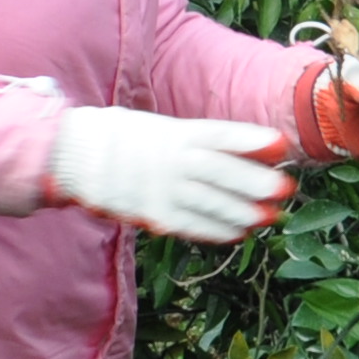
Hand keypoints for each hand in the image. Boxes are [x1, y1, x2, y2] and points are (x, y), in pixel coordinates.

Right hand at [43, 106, 293, 241]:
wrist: (72, 155)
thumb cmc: (123, 136)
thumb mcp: (158, 126)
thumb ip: (195, 138)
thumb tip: (243, 149)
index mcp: (174, 132)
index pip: (219, 135)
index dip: (252, 140)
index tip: (280, 145)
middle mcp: (169, 160)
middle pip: (220, 171)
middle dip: (256, 182)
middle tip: (286, 188)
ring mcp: (159, 189)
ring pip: (209, 203)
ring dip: (243, 212)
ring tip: (271, 217)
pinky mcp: (151, 215)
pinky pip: (190, 225)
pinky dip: (216, 231)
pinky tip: (239, 233)